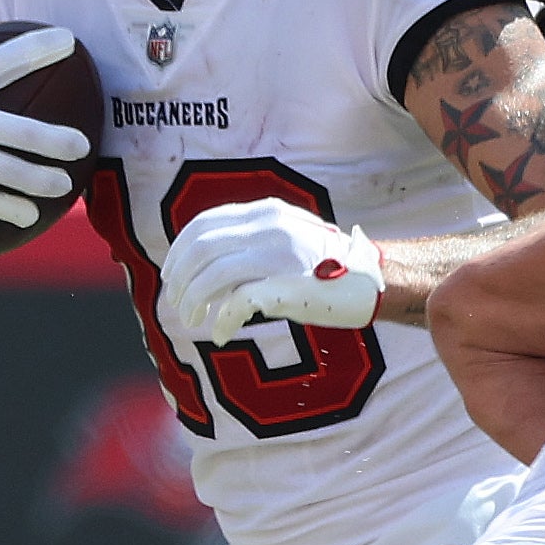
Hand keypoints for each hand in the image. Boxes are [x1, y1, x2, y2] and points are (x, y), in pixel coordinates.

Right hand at [0, 6, 90, 226]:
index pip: (8, 59)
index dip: (42, 47)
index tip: (71, 42)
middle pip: (22, 131)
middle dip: (57, 140)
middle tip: (83, 144)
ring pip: (10, 172)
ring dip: (42, 181)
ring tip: (65, 185)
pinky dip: (9, 208)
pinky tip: (30, 217)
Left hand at [158, 200, 384, 344]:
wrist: (373, 279)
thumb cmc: (327, 266)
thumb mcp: (287, 237)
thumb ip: (252, 239)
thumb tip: (207, 261)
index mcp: (265, 212)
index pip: (204, 223)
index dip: (179, 250)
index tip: (171, 273)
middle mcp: (268, 227)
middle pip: (201, 249)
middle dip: (180, 279)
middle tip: (174, 302)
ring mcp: (278, 255)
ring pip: (212, 275)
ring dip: (193, 300)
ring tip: (190, 319)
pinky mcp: (287, 285)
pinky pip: (237, 301)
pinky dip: (221, 319)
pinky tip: (218, 332)